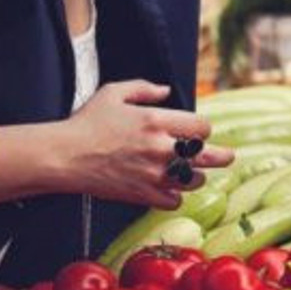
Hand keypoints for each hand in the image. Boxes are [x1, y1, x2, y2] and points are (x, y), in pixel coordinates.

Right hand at [54, 82, 233, 208]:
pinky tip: (169, 190)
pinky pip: (173, 201)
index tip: (198, 131)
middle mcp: (160, 148)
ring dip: (195, 176)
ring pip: (193, 180)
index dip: (203, 129)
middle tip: (228, 157)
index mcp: (156, 121)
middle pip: (208, 155)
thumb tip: (167, 91)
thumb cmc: (86, 123)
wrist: (62, 156)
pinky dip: (174, 197)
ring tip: (191, 173)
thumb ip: (144, 88)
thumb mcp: (114, 93)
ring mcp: (153, 174)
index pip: (202, 127)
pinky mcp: (142, 195)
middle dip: (222, 156)